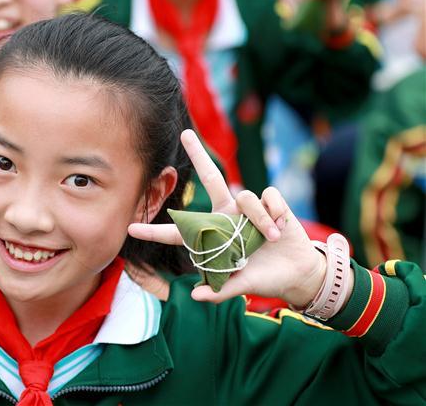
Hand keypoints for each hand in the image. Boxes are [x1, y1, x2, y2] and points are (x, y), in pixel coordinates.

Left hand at [128, 130, 327, 305]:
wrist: (299, 274)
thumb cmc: (263, 278)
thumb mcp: (239, 286)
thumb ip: (218, 292)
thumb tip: (195, 296)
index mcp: (213, 233)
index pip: (179, 232)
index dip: (155, 232)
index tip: (131, 229)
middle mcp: (228, 214)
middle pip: (210, 177)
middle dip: (199, 154)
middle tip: (185, 134)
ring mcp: (249, 207)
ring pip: (244, 195)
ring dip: (259, 219)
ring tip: (271, 238)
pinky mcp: (271, 203)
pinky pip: (267, 196)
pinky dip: (275, 212)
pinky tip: (281, 227)